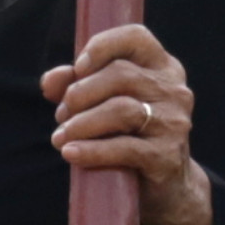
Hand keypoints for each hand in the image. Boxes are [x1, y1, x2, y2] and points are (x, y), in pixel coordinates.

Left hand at [40, 24, 208, 224]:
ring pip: (122, 110)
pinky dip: (92, 150)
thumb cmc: (129, 136)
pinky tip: (71, 153)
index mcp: (161, 68)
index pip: (136, 37)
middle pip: (120, 75)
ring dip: (81, 124)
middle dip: (80, 93)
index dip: (102, 46)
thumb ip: (76, 85)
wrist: (164, 187)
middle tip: (62, 115)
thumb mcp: (103, 106)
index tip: (78, 67)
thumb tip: (50, 80)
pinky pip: (125, 148)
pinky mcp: (167, 155)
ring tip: (60, 138)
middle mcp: (173, 90)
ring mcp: (174, 122)